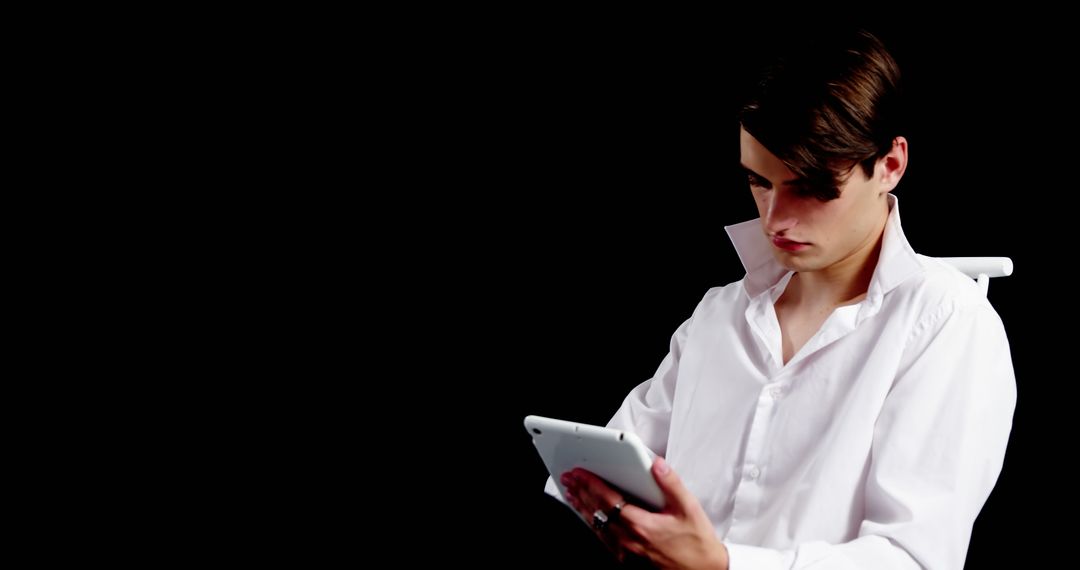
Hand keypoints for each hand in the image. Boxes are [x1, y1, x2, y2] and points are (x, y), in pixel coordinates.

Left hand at [561, 457, 728, 568]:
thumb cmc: (697, 544)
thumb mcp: (689, 508)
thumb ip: (671, 484)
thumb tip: (656, 465)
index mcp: (642, 525)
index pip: (608, 500)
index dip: (591, 484)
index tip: (580, 473)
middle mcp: (630, 540)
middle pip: (598, 512)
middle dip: (580, 493)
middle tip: (568, 478)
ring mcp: (627, 552)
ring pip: (598, 527)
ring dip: (583, 508)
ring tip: (573, 494)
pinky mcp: (629, 559)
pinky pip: (605, 539)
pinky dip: (594, 524)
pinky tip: (590, 517)